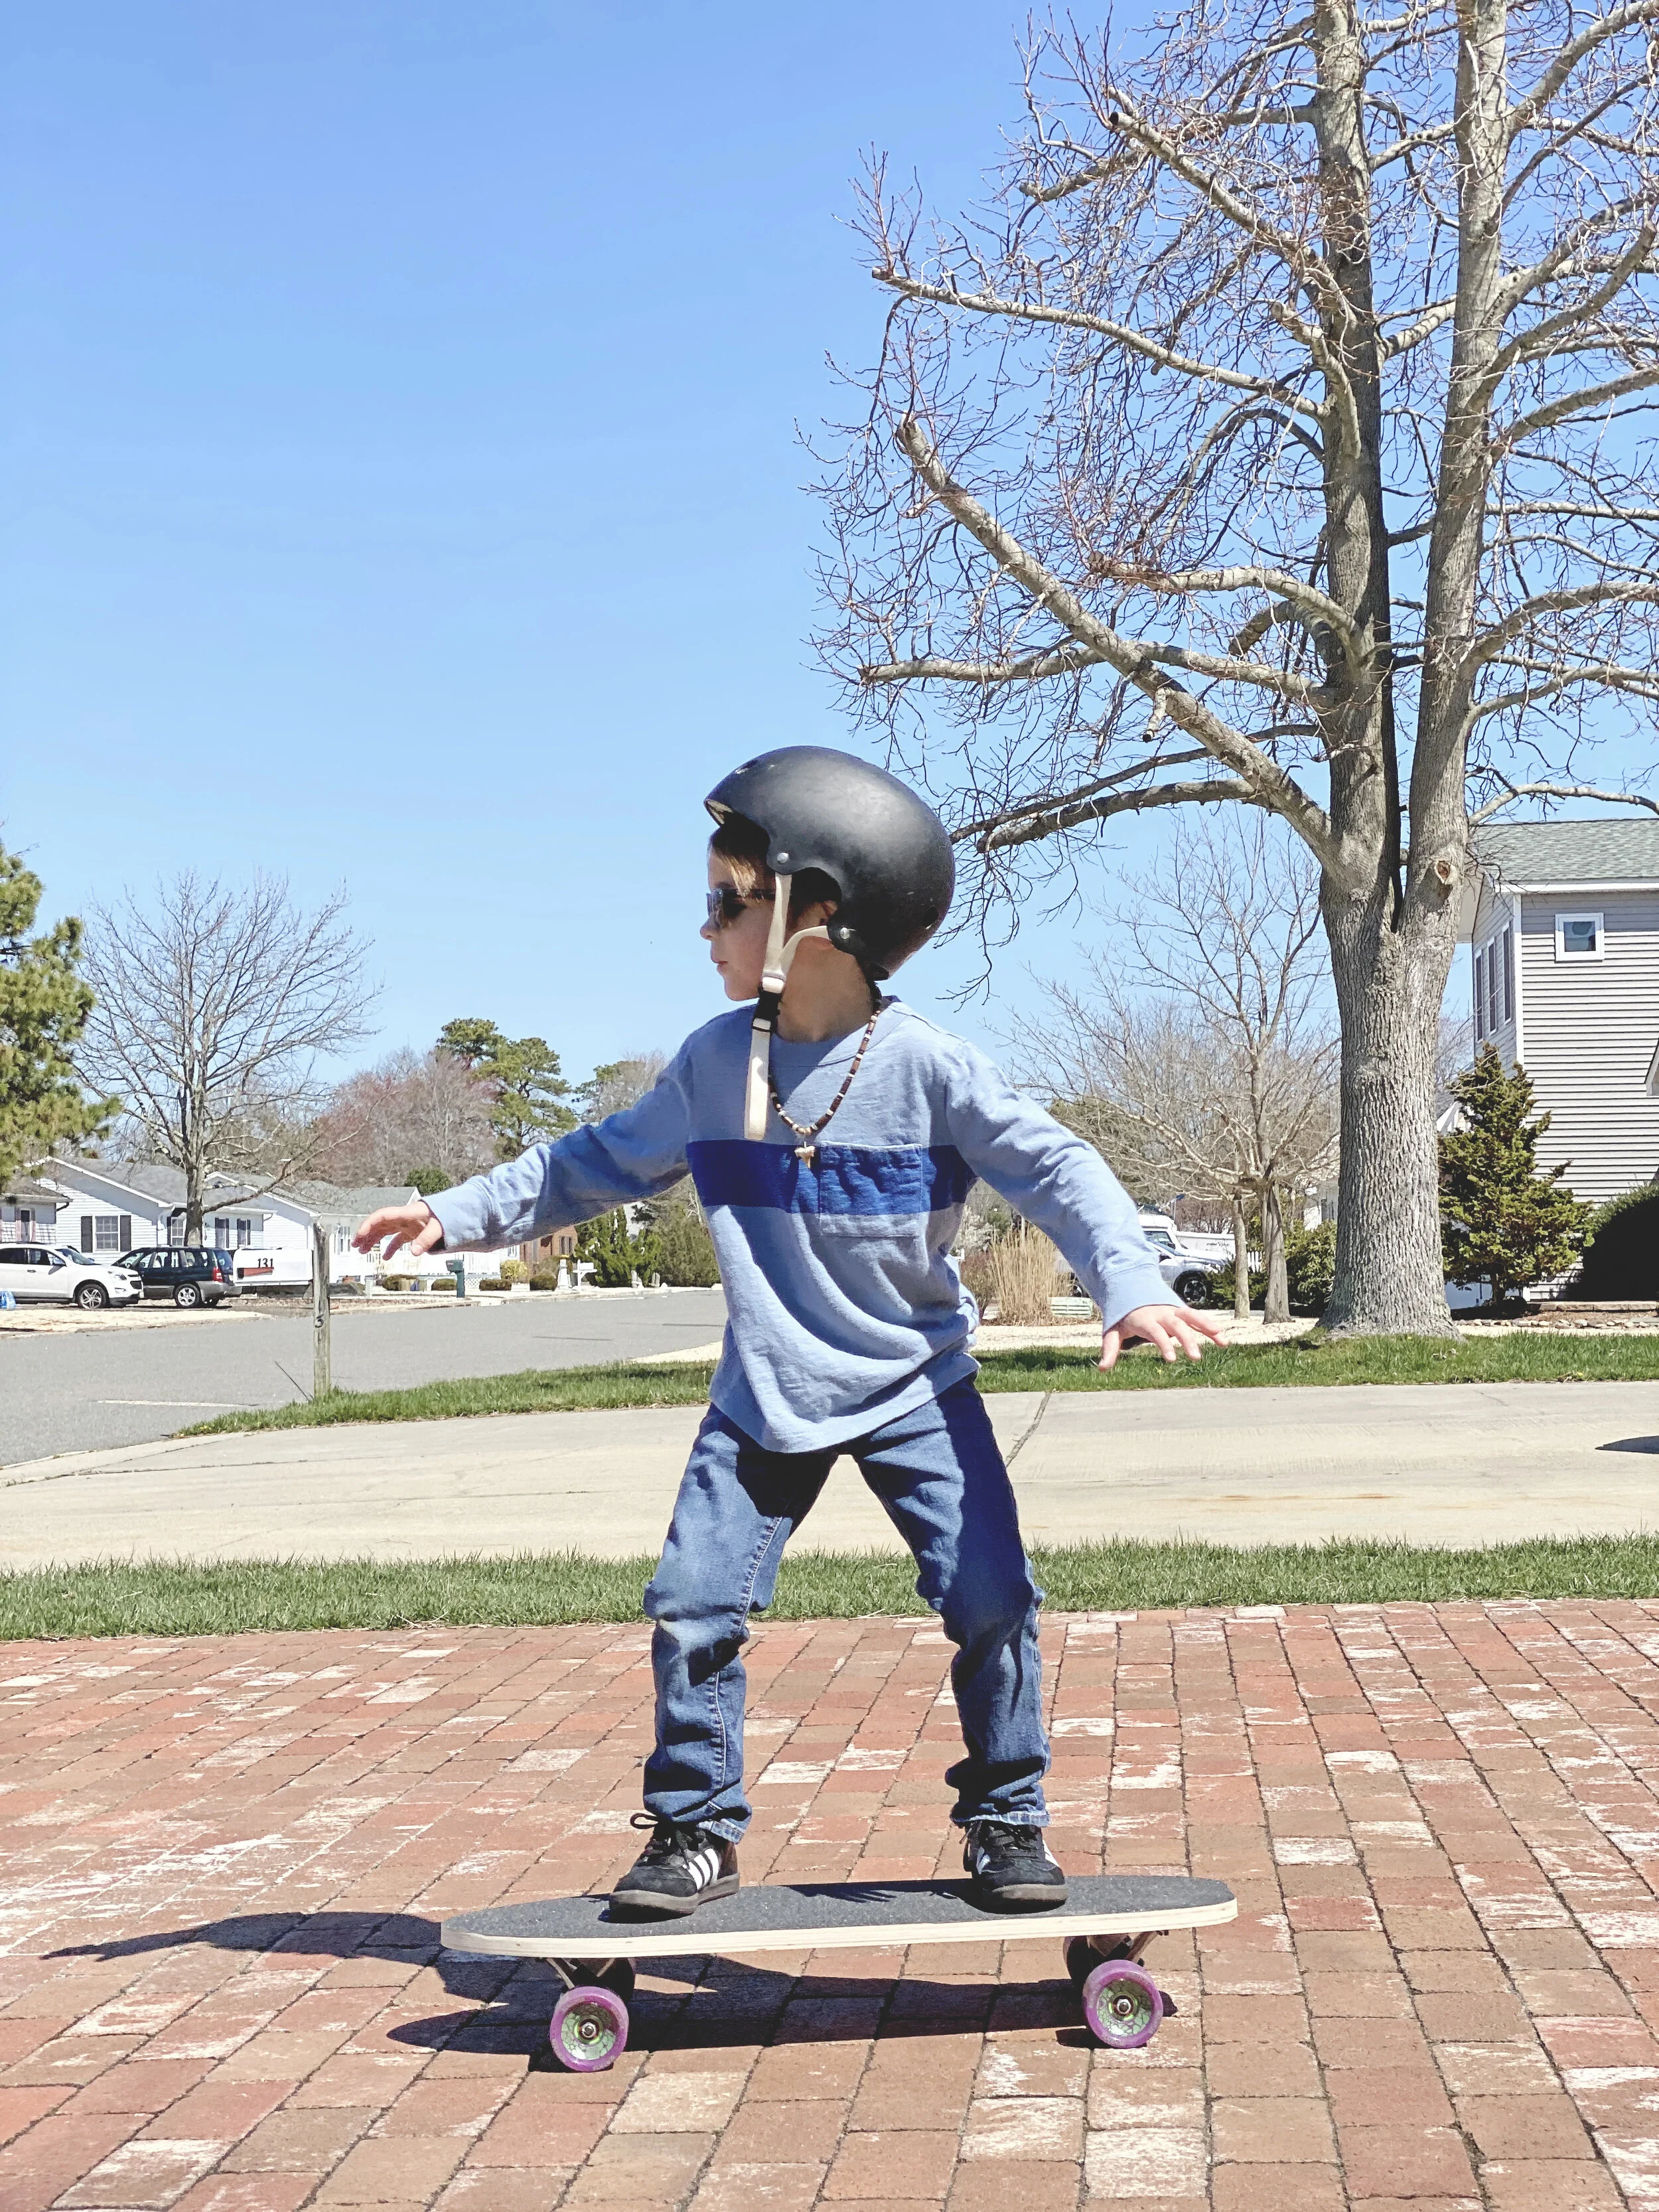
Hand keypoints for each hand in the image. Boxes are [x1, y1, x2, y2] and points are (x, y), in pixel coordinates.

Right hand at [353, 1202, 440, 1259]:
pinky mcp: (413, 1231)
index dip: (368, 1224)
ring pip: (385, 1231)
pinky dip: (390, 1247)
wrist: (458, 1212)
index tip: (359, 1235)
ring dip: (373, 1240)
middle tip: (355, 1245)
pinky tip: (385, 1257)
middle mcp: (404, 1218)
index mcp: (407, 1213)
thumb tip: (413, 1252)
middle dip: (366, 1234)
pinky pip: (397, 1238)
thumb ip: (426, 1239)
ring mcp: (408, 1224)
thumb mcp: (438, 1227)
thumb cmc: (448, 1215)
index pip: (382, 1216)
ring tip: (362, 1250)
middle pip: (380, 1224)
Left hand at [1100, 1302, 1226, 1370]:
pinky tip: (1223, 1340)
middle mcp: (1161, 1313)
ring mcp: (1173, 1311)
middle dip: (1187, 1340)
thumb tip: (1102, 1369)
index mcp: (1144, 1319)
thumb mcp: (1113, 1330)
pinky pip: (1197, 1319)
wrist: (1130, 1289)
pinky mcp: (1181, 1313)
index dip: (1164, 1344)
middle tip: (1196, 1358)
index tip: (1172, 1360)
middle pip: (1177, 1325)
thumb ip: (1110, 1349)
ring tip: (1222, 1341)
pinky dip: (1210, 1327)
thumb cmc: (1123, 1316)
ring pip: (1192, 1317)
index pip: (1155, 1332)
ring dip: (1207, 1328)